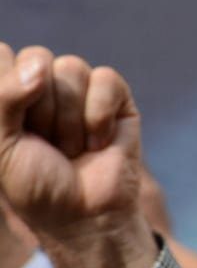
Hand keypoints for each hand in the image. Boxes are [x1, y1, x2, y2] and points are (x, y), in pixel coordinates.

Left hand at [0, 44, 154, 267]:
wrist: (83, 214)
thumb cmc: (33, 183)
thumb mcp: (1, 144)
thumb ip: (3, 98)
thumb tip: (40, 66)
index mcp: (8, 91)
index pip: (1, 53)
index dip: (6, 88)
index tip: (12, 129)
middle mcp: (42, 83)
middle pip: (36, 58)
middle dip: (38, 108)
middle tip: (43, 142)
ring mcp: (80, 88)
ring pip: (71, 68)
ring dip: (68, 119)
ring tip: (72, 147)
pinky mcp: (115, 96)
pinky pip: (105, 80)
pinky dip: (98, 116)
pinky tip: (98, 142)